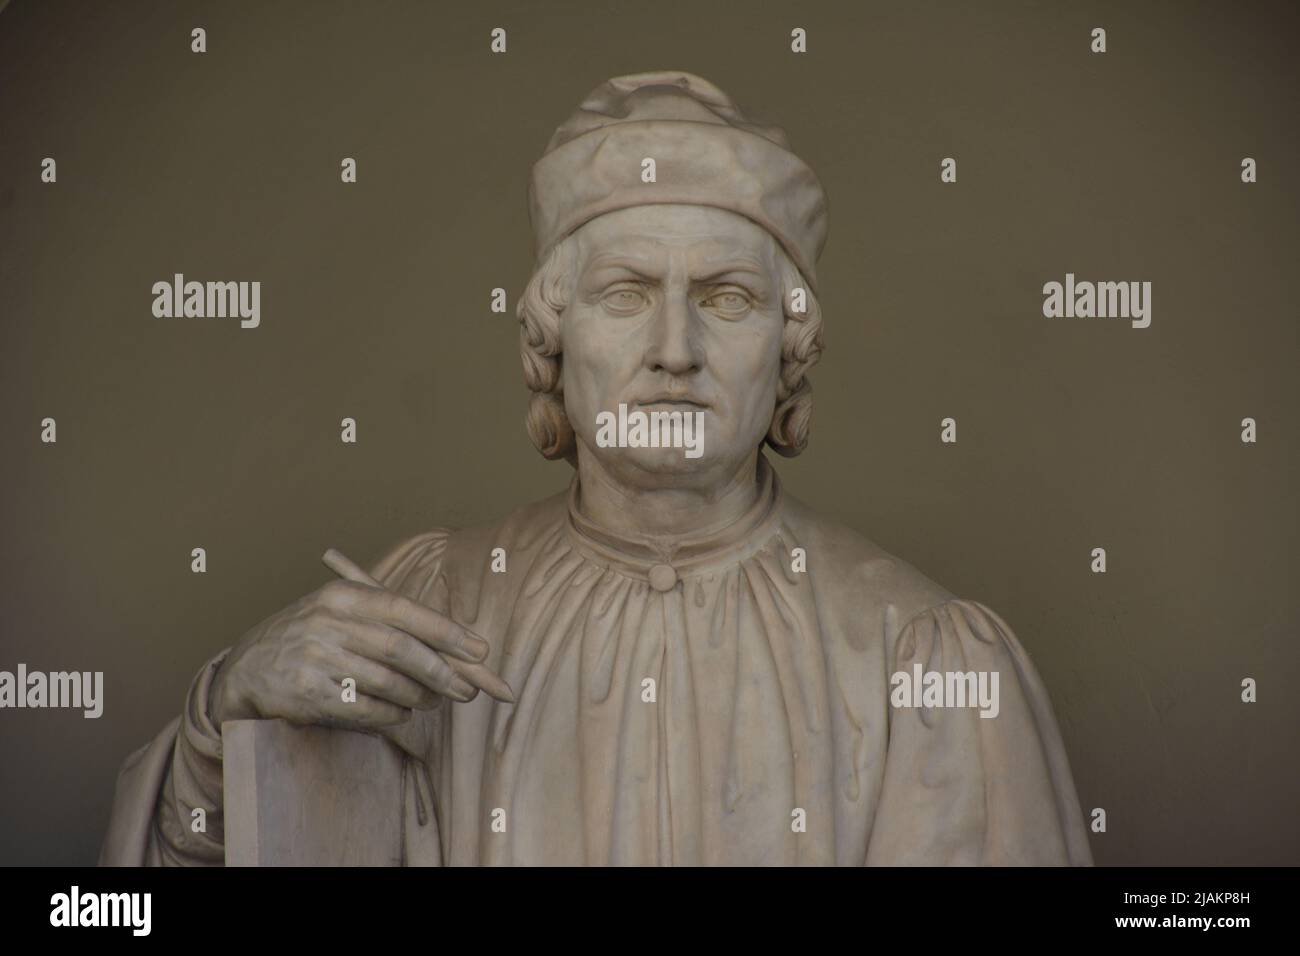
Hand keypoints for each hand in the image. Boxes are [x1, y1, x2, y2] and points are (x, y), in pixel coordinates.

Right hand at [209, 569, 509, 729]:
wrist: (247, 668)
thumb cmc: (311, 637)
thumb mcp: (341, 612)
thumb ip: (390, 621)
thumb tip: (457, 642)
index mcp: (342, 595)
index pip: (404, 610)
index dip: (446, 631)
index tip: (480, 650)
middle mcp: (327, 621)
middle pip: (400, 648)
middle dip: (442, 671)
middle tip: (468, 689)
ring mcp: (315, 657)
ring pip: (386, 681)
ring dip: (420, 696)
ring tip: (435, 700)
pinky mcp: (306, 693)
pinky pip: (365, 708)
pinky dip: (392, 714)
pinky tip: (403, 713)